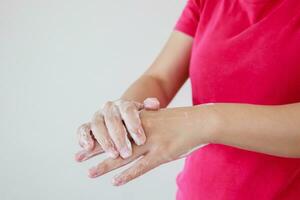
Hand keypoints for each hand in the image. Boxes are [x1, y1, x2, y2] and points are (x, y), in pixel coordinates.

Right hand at [75, 98, 159, 159]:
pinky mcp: (87, 126)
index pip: (128, 110)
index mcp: (124, 105)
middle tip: (127, 153)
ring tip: (113, 154)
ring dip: (104, 141)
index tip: (141, 140)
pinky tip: (88, 148)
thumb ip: (150, 109)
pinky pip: (82, 129)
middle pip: (112, 120)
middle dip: (120, 137)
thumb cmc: (136, 121)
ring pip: (97, 125)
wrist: (121, 120)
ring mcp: (97, 116)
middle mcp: (109, 108)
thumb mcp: (145, 115)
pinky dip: (83, 138)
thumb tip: (154, 104)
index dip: (134, 125)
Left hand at [83, 107, 210, 185]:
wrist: (200, 121)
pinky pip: (142, 167)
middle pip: (114, 141)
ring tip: (90, 172)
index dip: (97, 136)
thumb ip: (143, 123)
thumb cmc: (180, 121)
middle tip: (78, 157)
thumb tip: (130, 131)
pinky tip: (116, 182)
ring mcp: (152, 142)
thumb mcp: (158, 117)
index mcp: (140, 120)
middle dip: (95, 150)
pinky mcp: (163, 154)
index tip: (83, 143)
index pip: (113, 129)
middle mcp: (142, 130)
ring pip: (124, 155)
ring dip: (106, 165)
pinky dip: (128, 175)